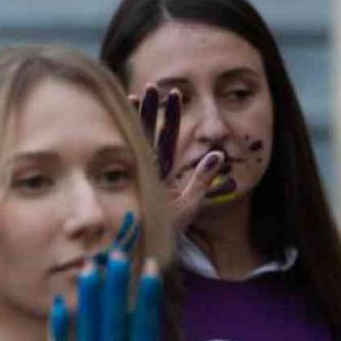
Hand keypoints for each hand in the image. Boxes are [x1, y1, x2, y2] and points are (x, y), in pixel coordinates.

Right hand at [43, 252, 210, 340]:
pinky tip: (62, 305)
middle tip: (117, 254)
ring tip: (90, 270)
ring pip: (89, 331)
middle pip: (114, 323)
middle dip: (116, 290)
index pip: (143, 332)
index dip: (146, 303)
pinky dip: (60, 331)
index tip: (151, 271)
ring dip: (90, 302)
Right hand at [134, 85, 223, 231]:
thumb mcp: (191, 205)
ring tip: (135, 95)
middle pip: (148, 133)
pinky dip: (125, 141)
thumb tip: (218, 154)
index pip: (165, 138)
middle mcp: (147, 170)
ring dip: (137, 119)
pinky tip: (122, 123)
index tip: (172, 93)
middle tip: (151, 86)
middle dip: (150, 109)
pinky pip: (127, 160)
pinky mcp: (128, 185)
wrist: (147, 255)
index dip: (169, 116)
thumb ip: (203, 180)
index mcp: (162, 171)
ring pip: (135, 142)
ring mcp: (135, 176)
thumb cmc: (168, 233)